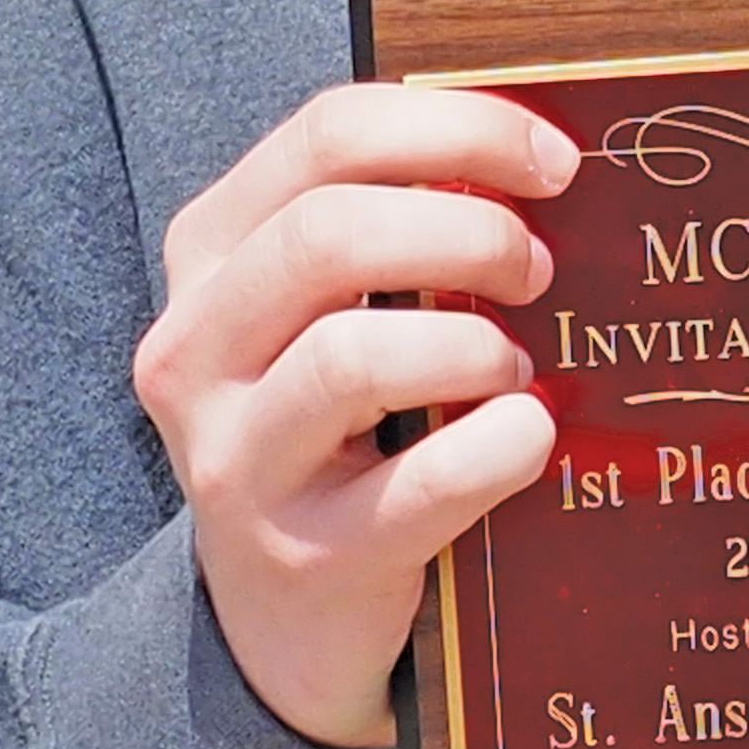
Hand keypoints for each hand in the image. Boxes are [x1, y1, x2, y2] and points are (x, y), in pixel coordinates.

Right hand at [132, 83, 576, 748]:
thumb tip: (544, 157)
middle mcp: (194, 348)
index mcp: (209, 253)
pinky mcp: (302, 557)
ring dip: (472, 346)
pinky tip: (529, 436)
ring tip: (514, 367)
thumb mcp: (328, 309)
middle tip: (539, 269)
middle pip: (328, 234)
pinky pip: (421, 482)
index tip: (554, 159)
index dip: (457, 129)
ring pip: (353, 357)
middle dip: (467, 232)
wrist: (280, 619)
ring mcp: (236, 460)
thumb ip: (397, 223)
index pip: (325, 136)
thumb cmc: (336, 425)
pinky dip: (500, 446)